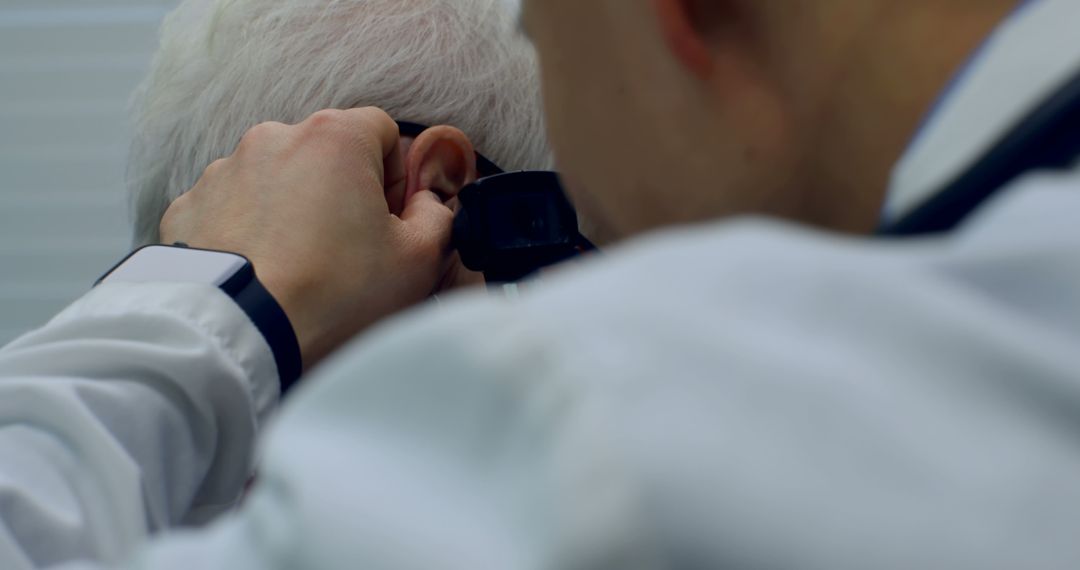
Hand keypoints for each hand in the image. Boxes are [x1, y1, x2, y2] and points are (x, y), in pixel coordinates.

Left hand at [160, 108, 456, 366]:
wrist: (239, 337)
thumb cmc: (335, 295)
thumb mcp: (419, 260)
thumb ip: (438, 217)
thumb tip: (427, 204)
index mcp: (334, 138)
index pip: (380, 130)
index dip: (394, 175)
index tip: (390, 220)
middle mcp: (273, 139)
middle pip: (324, 154)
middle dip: (340, 193)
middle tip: (348, 253)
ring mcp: (222, 172)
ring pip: (276, 180)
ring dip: (292, 210)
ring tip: (299, 269)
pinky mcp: (187, 208)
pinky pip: (231, 210)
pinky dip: (247, 233)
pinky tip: (261, 274)